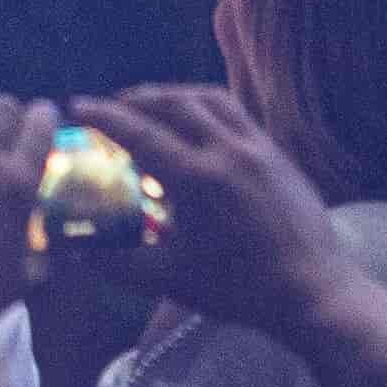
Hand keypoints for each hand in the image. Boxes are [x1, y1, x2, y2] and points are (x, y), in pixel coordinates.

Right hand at [77, 81, 365, 347]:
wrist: (311, 292)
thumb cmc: (238, 290)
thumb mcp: (169, 280)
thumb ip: (117, 263)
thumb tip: (75, 254)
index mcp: (195, 178)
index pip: (139, 132)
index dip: (103, 116)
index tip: (78, 107)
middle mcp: (226, 151)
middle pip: (173, 103)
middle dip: (136, 98)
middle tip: (112, 107)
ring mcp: (256, 148)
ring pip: (208, 99)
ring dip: (174, 94)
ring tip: (153, 105)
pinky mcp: (277, 154)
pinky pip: (236, 113)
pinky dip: (207, 107)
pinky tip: (199, 123)